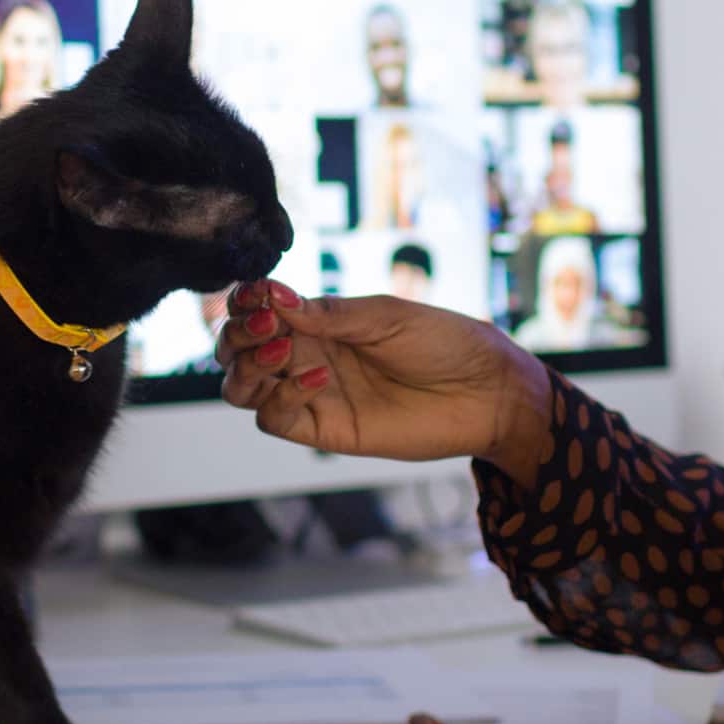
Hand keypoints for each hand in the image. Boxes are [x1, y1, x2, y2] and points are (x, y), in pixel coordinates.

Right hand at [215, 284, 551, 478]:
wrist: (486, 390)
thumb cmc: (444, 342)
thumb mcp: (384, 316)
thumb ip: (326, 313)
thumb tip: (272, 296)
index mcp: (319, 323)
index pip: (258, 312)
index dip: (244, 301)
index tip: (253, 292)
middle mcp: (307, 357)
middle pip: (237, 351)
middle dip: (237, 332)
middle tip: (266, 321)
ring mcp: (312, 395)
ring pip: (243, 388)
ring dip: (248, 365)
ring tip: (282, 346)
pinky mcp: (326, 431)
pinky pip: (276, 420)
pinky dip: (282, 397)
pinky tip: (318, 376)